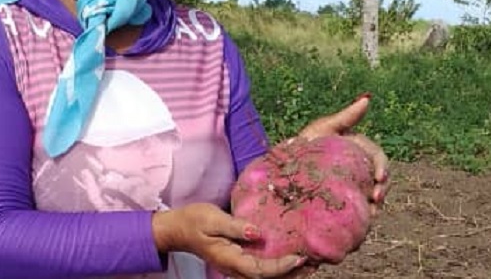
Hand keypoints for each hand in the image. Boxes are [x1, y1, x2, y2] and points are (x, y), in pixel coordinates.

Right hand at [152, 202, 305, 278]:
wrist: (177, 229)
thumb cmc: (194, 220)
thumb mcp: (213, 218)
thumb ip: (235, 226)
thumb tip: (258, 233)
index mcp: (229, 259)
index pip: (260, 269)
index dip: (281, 266)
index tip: (298, 257)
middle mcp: (234, 268)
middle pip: (266, 278)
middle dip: (289, 274)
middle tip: (313, 265)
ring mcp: (235, 266)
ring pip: (263, 276)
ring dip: (285, 273)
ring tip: (307, 265)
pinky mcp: (237, 260)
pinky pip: (259, 269)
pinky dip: (275, 267)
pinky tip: (288, 259)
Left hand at [296, 93, 390, 214]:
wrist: (284, 169)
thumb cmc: (305, 145)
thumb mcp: (324, 129)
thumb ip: (346, 116)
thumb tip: (367, 98)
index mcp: (357, 151)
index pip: (377, 157)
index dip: (383, 166)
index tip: (380, 178)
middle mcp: (358, 168)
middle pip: (379, 178)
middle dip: (382, 188)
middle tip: (376, 198)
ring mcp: (352, 185)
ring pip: (373, 194)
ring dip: (376, 203)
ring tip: (371, 213)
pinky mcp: (345, 200)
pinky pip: (360, 208)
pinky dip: (364, 214)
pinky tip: (362, 219)